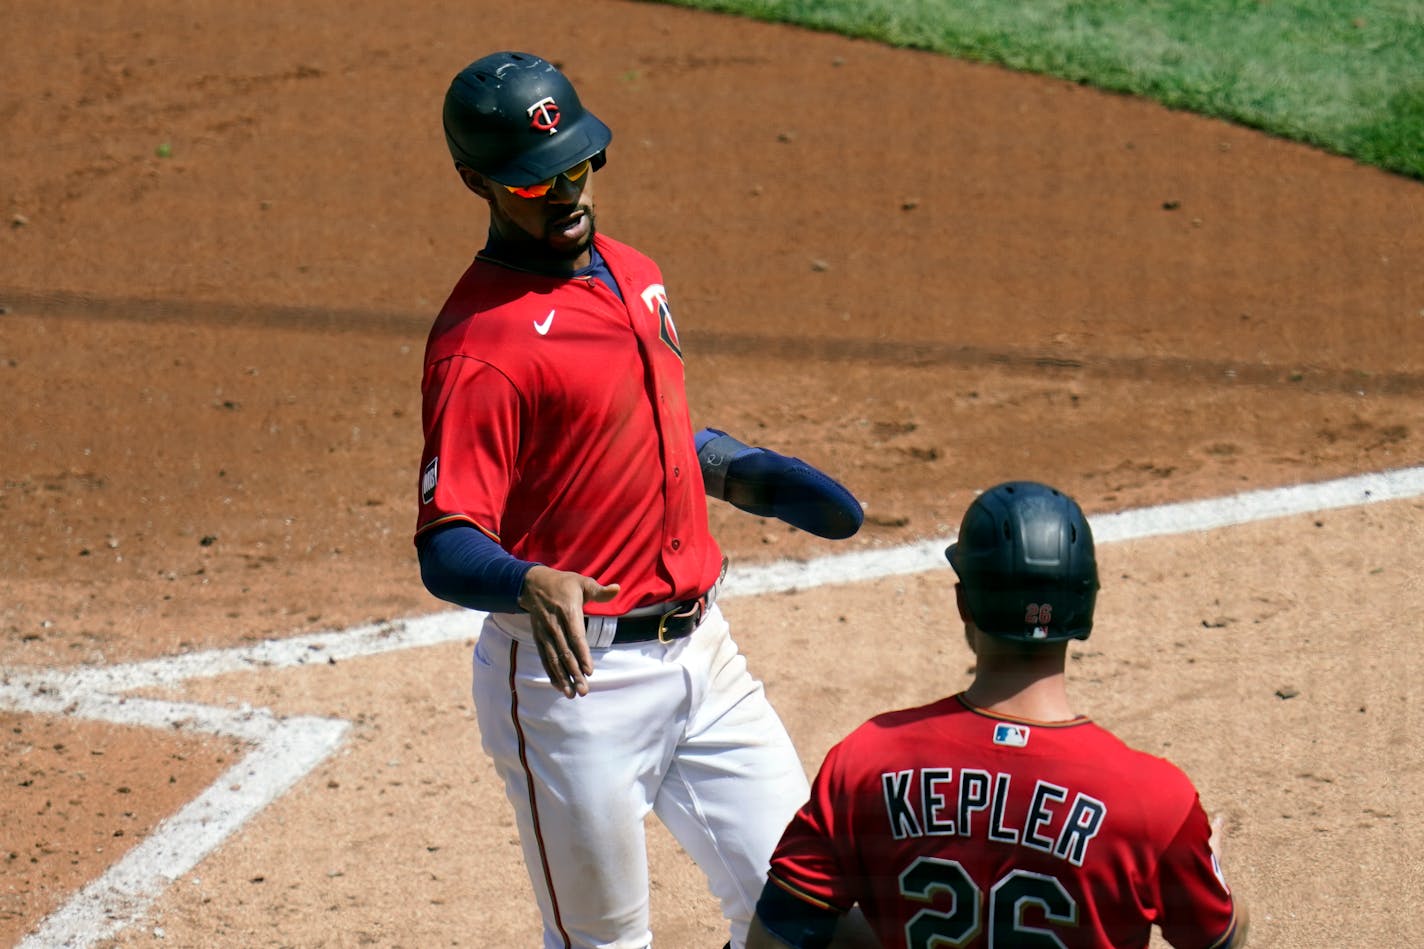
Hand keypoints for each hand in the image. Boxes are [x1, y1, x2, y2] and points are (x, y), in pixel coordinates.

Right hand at [517, 565, 619, 697]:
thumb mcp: (582, 582)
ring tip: (572, 694)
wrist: (533, 584)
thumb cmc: (564, 584)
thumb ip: (600, 591)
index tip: (589, 672)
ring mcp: (545, 633)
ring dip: (562, 678)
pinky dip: (551, 673)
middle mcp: (554, 625)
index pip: (576, 637)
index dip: (582, 655)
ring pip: (553, 659)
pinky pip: (545, 658)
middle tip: (584, 691)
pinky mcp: (539, 638)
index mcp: (568, 611)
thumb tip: (617, 588)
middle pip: (565, 653)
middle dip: (574, 673)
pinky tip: (559, 687)